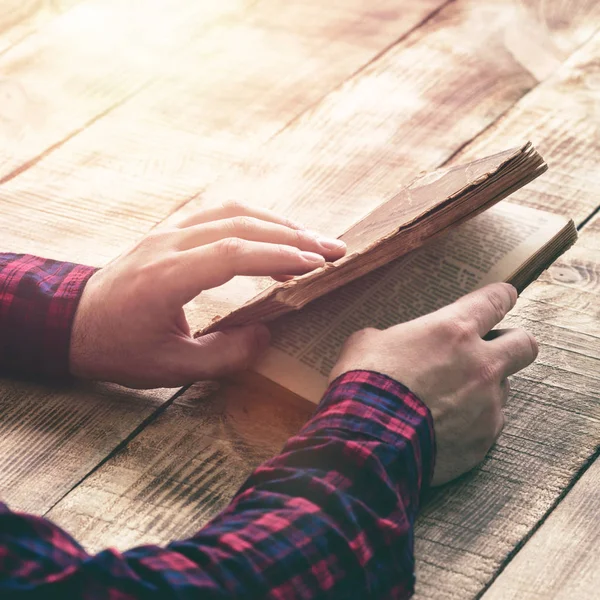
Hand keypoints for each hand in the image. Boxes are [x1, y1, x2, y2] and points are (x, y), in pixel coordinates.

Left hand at [70, 202, 345, 387]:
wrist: (71, 322)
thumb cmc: (117, 348)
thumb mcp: (171, 368)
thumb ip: (224, 355)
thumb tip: (267, 335)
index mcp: (166, 278)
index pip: (232, 254)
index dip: (278, 256)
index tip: (315, 265)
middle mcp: (168, 245)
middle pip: (240, 225)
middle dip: (293, 235)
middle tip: (334, 249)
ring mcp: (168, 233)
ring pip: (233, 213)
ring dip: (278, 223)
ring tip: (313, 242)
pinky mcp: (170, 232)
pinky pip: (219, 216)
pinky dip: (255, 222)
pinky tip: (275, 235)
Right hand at [329, 283, 537, 484]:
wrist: (367, 441)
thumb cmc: (364, 384)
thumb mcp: (366, 343)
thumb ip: (393, 337)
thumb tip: (392, 344)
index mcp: (453, 331)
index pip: (495, 301)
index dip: (502, 297)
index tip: (504, 297)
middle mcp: (481, 364)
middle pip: (525, 345)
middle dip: (514, 343)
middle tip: (492, 349)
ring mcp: (487, 404)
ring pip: (504, 389)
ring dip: (484, 389)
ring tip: (450, 399)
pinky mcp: (484, 440)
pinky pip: (488, 425)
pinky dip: (472, 423)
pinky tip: (444, 429)